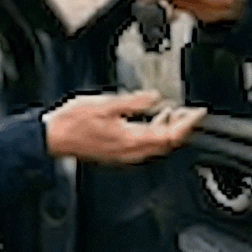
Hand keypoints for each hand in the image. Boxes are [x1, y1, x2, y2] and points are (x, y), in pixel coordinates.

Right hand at [45, 90, 205, 165]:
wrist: (53, 137)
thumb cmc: (73, 122)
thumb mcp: (106, 104)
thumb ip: (134, 101)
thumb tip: (155, 97)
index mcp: (131, 139)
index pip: (170, 134)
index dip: (187, 123)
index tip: (197, 112)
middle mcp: (130, 151)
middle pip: (167, 143)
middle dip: (181, 127)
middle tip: (190, 112)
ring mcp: (123, 153)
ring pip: (156, 145)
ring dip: (167, 130)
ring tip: (173, 113)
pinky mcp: (116, 152)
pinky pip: (143, 145)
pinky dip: (153, 133)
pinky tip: (150, 120)